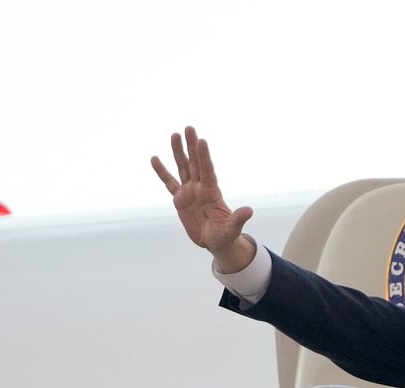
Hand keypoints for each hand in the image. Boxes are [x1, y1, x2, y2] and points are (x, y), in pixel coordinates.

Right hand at [151, 126, 254, 270]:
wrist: (215, 241)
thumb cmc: (225, 235)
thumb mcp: (232, 229)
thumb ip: (238, 219)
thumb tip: (249, 211)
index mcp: (212, 192)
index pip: (207, 170)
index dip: (204, 156)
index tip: (201, 140)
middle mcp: (201, 188)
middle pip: (195, 163)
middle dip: (191, 146)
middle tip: (189, 128)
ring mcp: (190, 191)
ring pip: (183, 167)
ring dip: (178, 152)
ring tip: (174, 134)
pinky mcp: (180, 199)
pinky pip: (169, 182)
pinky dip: (162, 171)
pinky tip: (154, 158)